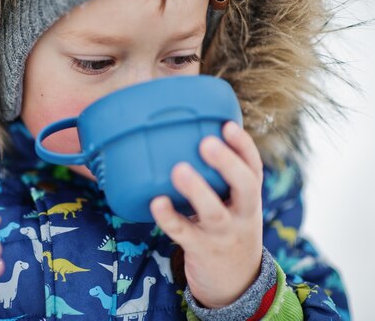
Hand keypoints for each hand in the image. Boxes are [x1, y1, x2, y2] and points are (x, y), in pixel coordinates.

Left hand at [150, 121, 263, 307]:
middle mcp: (242, 214)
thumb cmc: (227, 230)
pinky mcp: (202, 249)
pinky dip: (169, 217)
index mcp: (249, 198)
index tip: (228, 125)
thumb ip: (218, 179)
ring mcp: (223, 234)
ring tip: (179, 169)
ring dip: (197, 190)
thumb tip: (184, 138)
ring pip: (214, 212)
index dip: (244, 146)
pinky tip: (156, 202)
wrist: (236, 285)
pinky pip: (184, 232)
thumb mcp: (233, 205)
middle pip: (244, 186)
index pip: (254, 168)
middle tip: (207, 142)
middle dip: (228, 163)